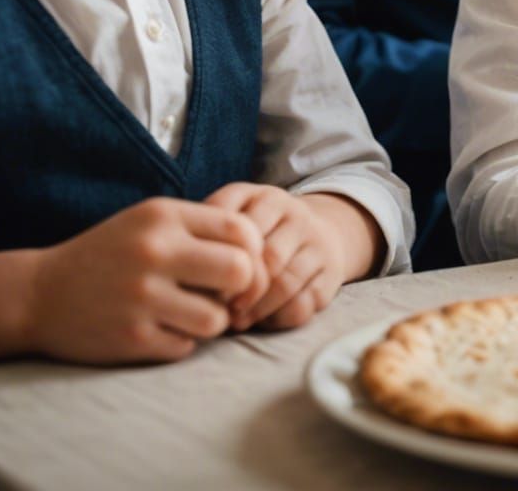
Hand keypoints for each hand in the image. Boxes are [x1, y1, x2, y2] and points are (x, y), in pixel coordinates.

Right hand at [0, 198, 262, 364]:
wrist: (39, 294)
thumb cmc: (110, 253)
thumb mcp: (153, 220)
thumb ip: (203, 228)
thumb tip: (259, 254)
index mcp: (165, 216)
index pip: (242, 229)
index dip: (255, 251)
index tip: (244, 265)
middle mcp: (155, 253)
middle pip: (240, 271)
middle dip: (245, 288)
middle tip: (230, 296)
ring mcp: (141, 298)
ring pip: (217, 319)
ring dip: (213, 322)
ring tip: (193, 314)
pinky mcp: (130, 339)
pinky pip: (186, 347)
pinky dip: (183, 342)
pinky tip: (163, 329)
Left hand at [205, 184, 377, 331]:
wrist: (317, 233)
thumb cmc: (258, 232)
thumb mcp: (234, 218)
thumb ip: (208, 234)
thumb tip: (185, 275)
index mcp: (265, 197)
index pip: (239, 227)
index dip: (216, 260)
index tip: (199, 282)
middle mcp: (296, 213)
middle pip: (267, 258)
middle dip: (240, 290)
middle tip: (219, 308)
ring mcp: (318, 242)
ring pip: (286, 283)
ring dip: (258, 309)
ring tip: (237, 320)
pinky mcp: (332, 272)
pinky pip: (306, 302)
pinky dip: (281, 317)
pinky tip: (265, 319)